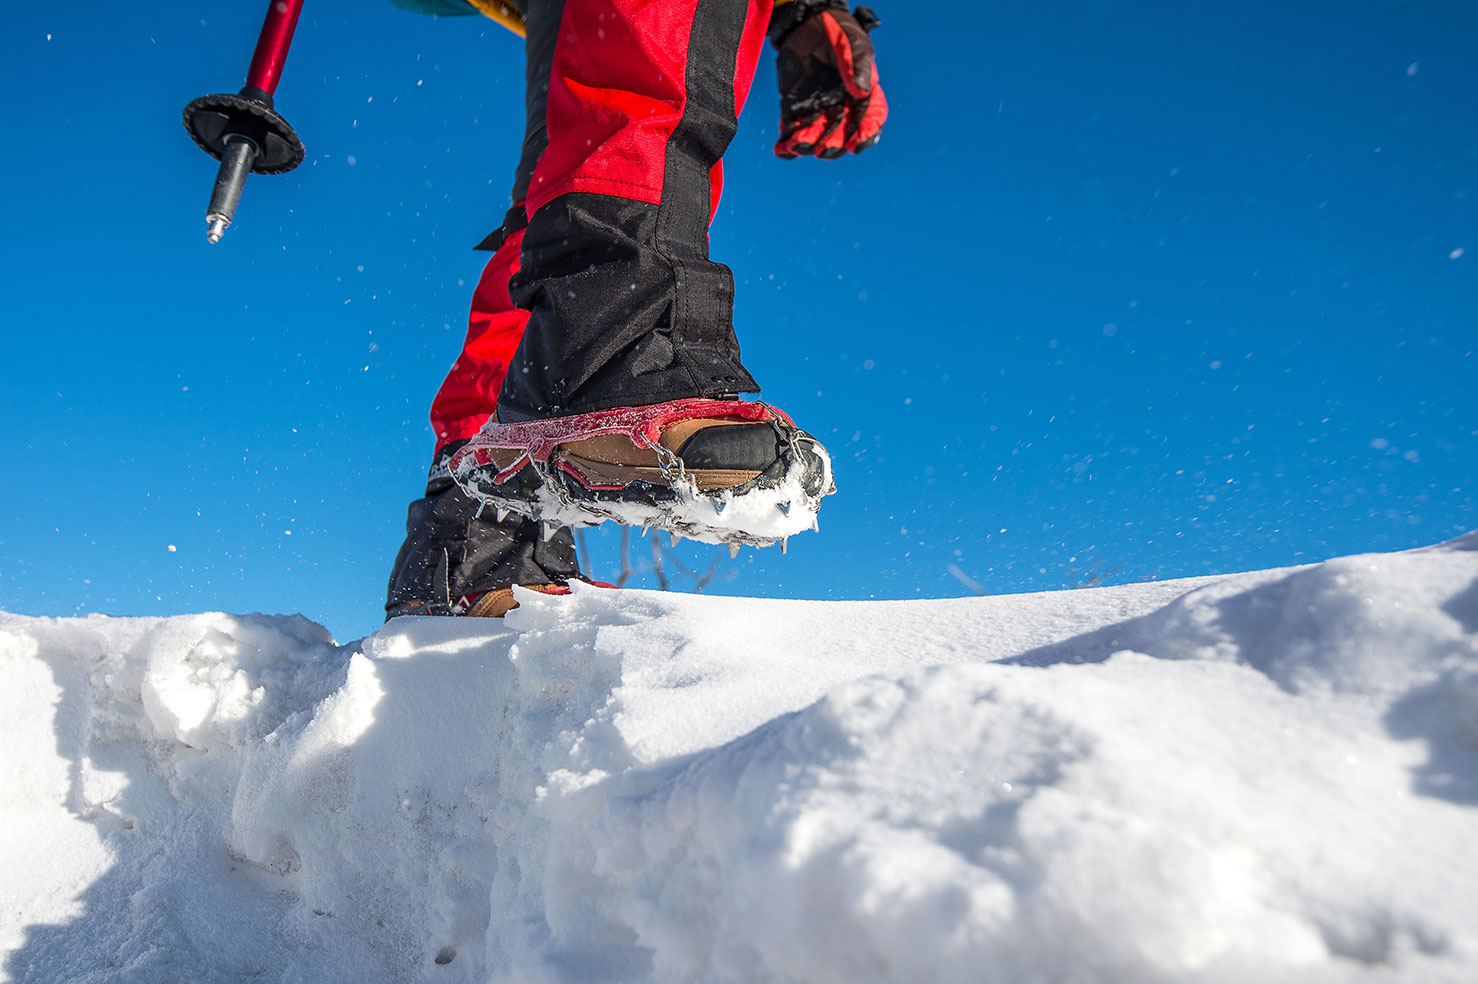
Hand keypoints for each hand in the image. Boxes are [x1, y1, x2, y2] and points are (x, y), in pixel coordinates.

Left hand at [770, 3, 887, 159]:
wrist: (808, 24)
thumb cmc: (838, 33)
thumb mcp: (854, 46)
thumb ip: (859, 67)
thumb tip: (862, 91)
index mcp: (862, 95)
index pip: (870, 119)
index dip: (865, 134)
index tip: (856, 145)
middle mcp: (842, 107)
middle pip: (840, 135)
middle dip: (832, 145)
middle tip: (822, 151)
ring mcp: (818, 110)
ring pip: (815, 137)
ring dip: (806, 146)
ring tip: (796, 147)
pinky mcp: (795, 108)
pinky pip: (792, 130)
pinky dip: (786, 142)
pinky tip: (781, 148)